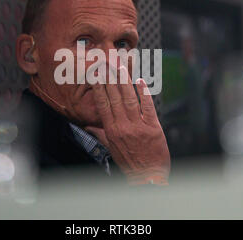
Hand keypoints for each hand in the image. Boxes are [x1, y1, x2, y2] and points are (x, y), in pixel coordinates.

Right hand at [85, 66, 169, 184]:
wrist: (147, 177)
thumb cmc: (130, 163)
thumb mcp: (111, 149)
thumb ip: (101, 134)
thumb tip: (90, 125)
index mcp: (112, 130)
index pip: (103, 105)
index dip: (100, 89)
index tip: (97, 75)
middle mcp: (123, 126)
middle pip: (115, 98)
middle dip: (110, 79)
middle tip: (107, 64)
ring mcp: (138, 126)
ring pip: (129, 99)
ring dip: (124, 82)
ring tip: (121, 68)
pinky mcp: (153, 127)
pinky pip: (147, 107)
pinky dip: (144, 93)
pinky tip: (140, 82)